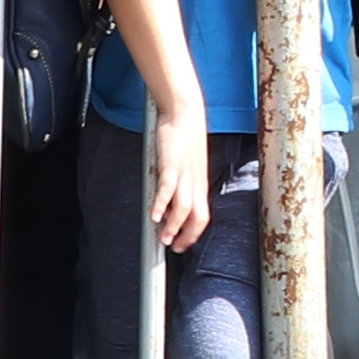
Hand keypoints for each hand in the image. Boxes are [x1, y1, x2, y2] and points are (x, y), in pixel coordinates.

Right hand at [144, 112, 208, 254]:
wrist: (185, 112)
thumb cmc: (186, 136)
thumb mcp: (189, 163)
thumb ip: (183, 180)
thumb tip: (171, 198)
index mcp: (200, 182)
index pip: (203, 215)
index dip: (194, 233)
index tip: (184, 243)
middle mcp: (196, 181)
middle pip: (199, 217)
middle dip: (187, 236)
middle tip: (174, 247)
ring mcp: (185, 173)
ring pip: (184, 208)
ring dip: (174, 226)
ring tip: (163, 238)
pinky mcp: (172, 164)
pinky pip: (168, 189)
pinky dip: (161, 205)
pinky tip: (154, 216)